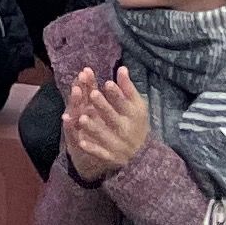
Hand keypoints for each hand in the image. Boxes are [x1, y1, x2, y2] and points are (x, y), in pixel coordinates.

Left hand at [59, 66, 153, 185]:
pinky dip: (92, 148)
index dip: (116, 94)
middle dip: (103, 106)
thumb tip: (121, 68)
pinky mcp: (110, 156)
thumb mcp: (137, 106)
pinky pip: (100, 153)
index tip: (107, 83)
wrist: (144, 156)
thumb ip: (128, 88)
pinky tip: (81, 142)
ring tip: (82, 118)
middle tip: (93, 94)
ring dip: (93, 127)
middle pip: (113, 117)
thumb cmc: (137, 124)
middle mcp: (125, 129)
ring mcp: (117, 144)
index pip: (124, 103)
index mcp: (133, 116)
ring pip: (104, 135)